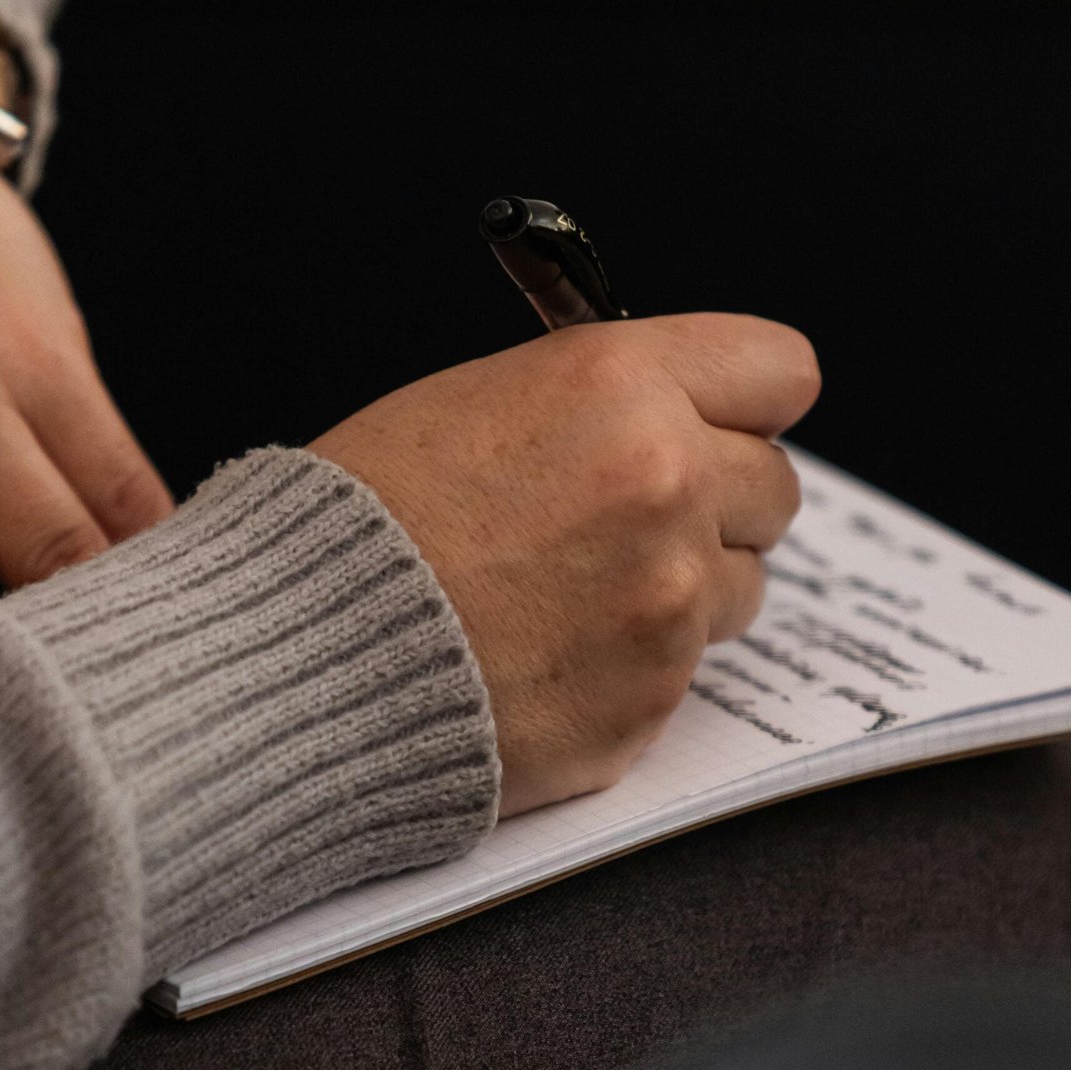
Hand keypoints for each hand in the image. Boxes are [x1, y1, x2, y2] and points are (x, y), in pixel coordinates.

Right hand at [309, 311, 819, 815]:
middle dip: (717, 499)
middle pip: (774, 486)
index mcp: (619, 384)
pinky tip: (546, 654)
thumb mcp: (481, 401)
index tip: (726, 421)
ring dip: (682, 587)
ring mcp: (667, 600)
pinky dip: (633, 664)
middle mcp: (665, 482)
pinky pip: (684, 670)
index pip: (781, 371)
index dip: (748, 399)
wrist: (289, 656)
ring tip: (569, 594)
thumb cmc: (363, 517)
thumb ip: (608, 402)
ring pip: (740, 585)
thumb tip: (687, 421)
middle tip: (631, 519)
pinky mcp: (651, 698)